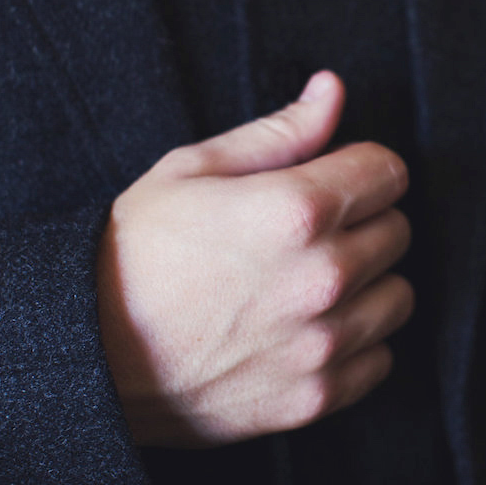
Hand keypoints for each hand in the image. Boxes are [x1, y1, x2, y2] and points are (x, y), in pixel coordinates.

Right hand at [96, 71, 413, 447]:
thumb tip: (333, 89)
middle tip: (311, 233)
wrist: (88, 354)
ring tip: (312, 283)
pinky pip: (379, 360)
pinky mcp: (315, 395)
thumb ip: (281, 130)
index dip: (361, 168)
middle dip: (363, 222)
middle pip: (397, 231)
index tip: (336, 179)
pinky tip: (311, 330)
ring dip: (368, 285)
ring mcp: (322, 341)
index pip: (388, 171)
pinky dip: (357, 345)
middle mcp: (323, 276)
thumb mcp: (195, 169)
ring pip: (397, 296)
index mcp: (298, 210)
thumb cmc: (136, 253)